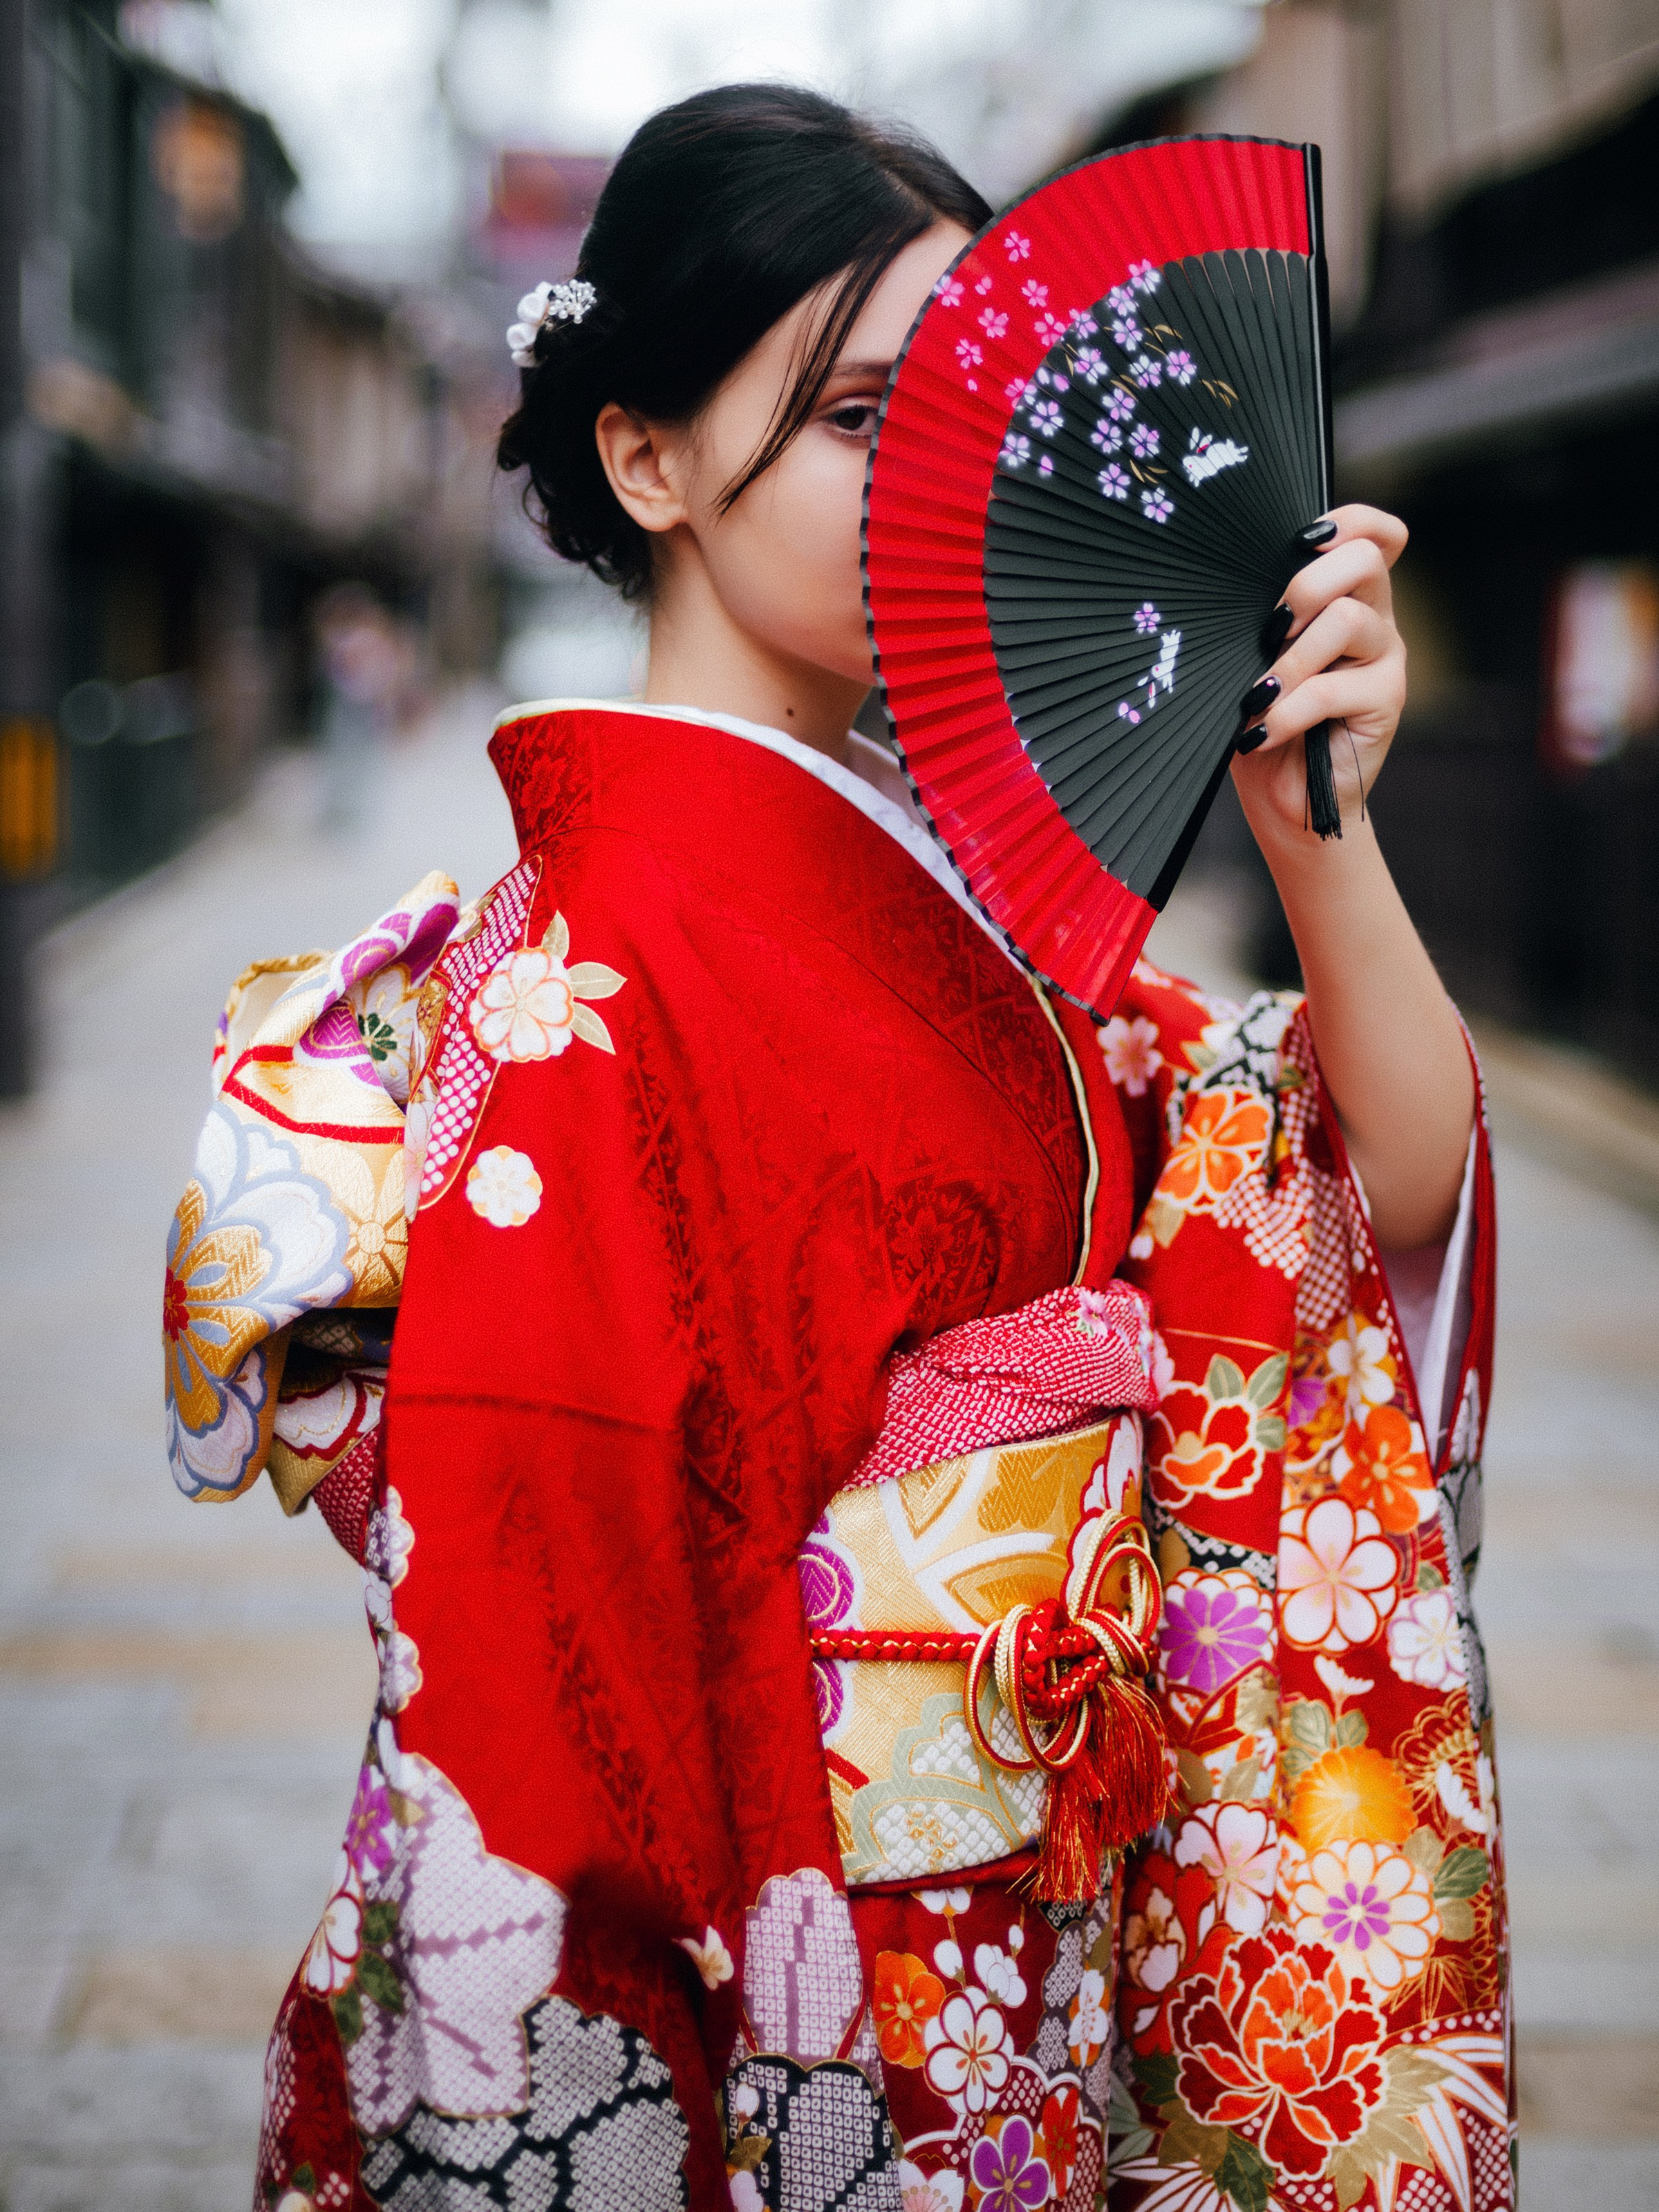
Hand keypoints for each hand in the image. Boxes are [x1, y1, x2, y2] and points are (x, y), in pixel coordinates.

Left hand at [1230, 504, 1408, 844]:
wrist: (1287, 801)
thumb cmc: (1262, 724)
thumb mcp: (1249, 663)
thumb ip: (1257, 623)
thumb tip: (1224, 591)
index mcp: (1345, 597)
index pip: (1372, 534)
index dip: (1345, 522)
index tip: (1300, 541)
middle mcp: (1373, 618)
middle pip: (1364, 559)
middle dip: (1305, 585)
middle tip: (1267, 631)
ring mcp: (1385, 657)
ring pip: (1349, 619)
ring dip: (1291, 658)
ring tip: (1258, 696)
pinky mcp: (1387, 700)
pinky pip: (1333, 688)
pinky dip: (1288, 710)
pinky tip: (1262, 732)